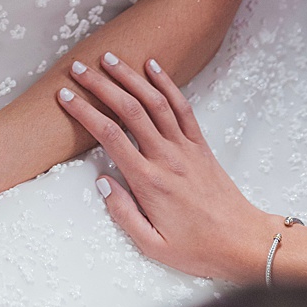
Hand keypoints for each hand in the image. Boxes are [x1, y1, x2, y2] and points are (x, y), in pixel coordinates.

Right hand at [56, 53, 274, 282]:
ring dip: (131, 77)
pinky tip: (153, 67)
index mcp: (148, 181)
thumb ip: (123, 213)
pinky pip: (182, 107)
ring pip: (155, 102)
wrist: (241, 240)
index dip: (85, 112)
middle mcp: (166, 157)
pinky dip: (167, 84)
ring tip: (110, 58)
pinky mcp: (201, 144)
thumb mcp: (152, 245)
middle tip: (78, 68)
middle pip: (129, 110)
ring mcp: (186, 147)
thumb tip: (101, 182)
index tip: (65, 97)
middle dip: (101, 85)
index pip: (109, 136)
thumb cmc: (196, 248)